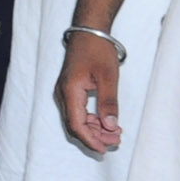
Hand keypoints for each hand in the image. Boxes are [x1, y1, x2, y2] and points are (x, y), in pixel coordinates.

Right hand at [56, 32, 122, 154]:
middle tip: (116, 140)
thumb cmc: (98, 50)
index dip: (90, 140)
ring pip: (75, 119)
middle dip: (94, 136)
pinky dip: (91, 119)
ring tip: (115, 132)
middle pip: (74, 125)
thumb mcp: (108, 77)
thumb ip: (109, 103)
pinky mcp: (70, 89)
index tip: (105, 149)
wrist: (89, 31)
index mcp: (70, 91)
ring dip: (93, 129)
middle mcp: (63, 93)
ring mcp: (64, 91)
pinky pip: (77, 111)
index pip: (76, 124)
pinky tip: (106, 121)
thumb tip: (111, 126)